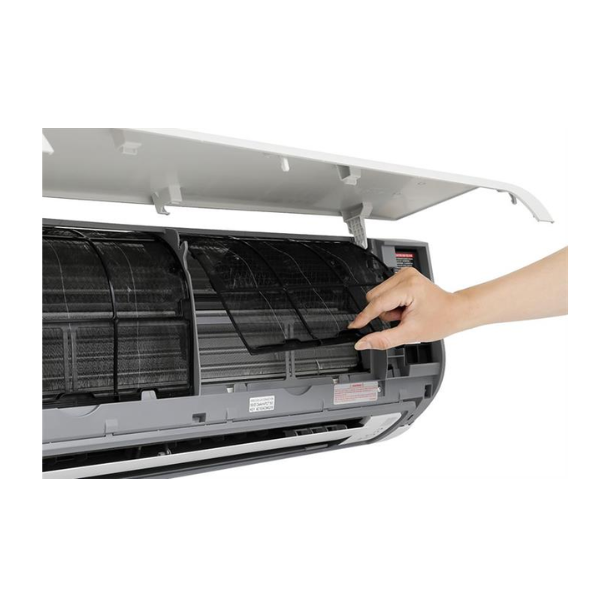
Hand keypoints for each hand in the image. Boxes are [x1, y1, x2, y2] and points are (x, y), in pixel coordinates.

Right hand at [348, 267, 465, 349]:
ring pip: (378, 294)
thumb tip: (363, 342)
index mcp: (408, 287)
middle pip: (374, 297)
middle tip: (401, 319)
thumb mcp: (410, 334)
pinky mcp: (404, 275)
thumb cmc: (440, 320)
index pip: (377, 303)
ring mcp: (405, 273)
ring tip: (405, 313)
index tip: (354, 326)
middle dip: (383, 313)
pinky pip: (385, 291)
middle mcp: (405, 275)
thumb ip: (383, 339)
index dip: (364, 317)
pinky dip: (391, 303)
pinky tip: (405, 307)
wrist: (455, 312)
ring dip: (387, 308)